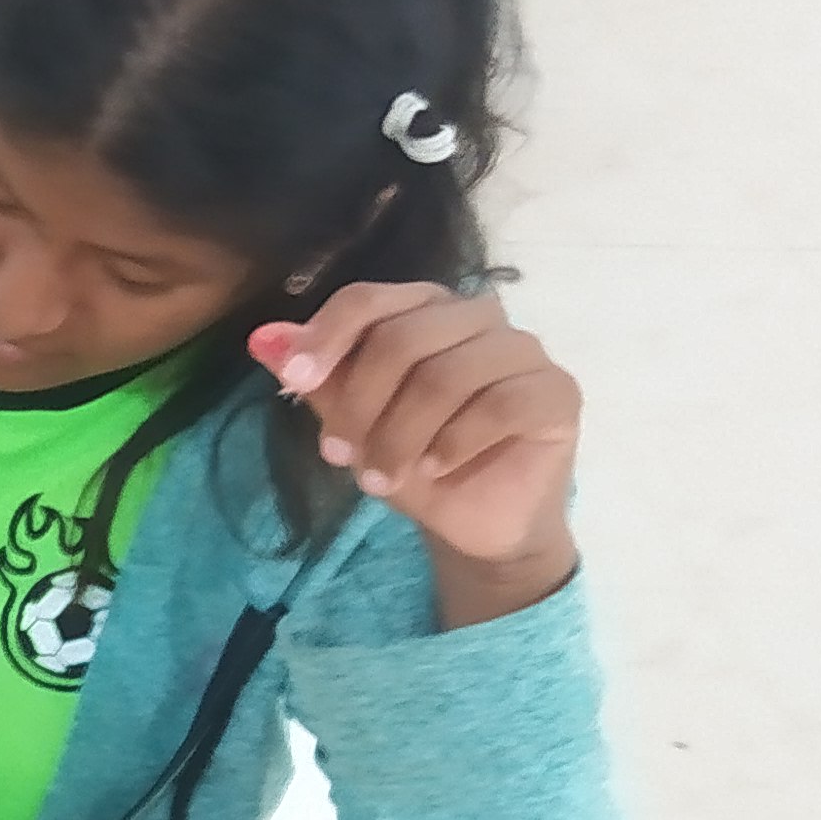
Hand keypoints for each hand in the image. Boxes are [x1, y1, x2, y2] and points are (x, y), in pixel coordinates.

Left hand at [256, 285, 581, 622]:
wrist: (472, 520)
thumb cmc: (411, 459)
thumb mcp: (350, 420)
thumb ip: (313, 377)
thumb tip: (262, 338)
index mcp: (424, 309)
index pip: (369, 299)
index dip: (327, 336)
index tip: (294, 379)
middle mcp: (478, 316)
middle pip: (404, 339)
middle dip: (360, 404)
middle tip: (339, 455)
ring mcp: (524, 352)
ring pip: (447, 377)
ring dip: (401, 436)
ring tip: (381, 478)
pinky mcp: (558, 393)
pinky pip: (500, 406)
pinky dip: (454, 444)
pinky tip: (434, 470)